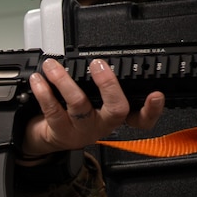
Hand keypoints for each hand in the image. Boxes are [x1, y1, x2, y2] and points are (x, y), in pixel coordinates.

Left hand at [21, 58, 163, 156]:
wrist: (48, 138)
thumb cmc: (72, 114)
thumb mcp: (93, 101)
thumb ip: (101, 86)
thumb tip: (99, 57)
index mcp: (115, 116)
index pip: (142, 119)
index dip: (152, 109)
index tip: (156, 95)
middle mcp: (103, 125)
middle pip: (116, 109)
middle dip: (109, 85)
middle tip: (98, 65)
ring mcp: (83, 131)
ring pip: (79, 105)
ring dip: (65, 81)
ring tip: (54, 66)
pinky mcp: (61, 132)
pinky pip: (53, 110)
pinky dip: (44, 91)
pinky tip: (39, 80)